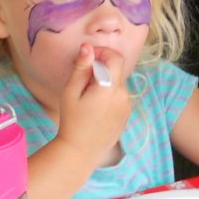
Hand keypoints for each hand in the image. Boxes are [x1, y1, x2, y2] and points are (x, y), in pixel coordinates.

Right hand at [55, 43, 131, 167]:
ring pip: (118, 83)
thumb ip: (81, 68)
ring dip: (105, 82)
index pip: (115, 58)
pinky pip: (120, 96)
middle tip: (83, 78)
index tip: (89, 58)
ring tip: (88, 96)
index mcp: (109, 88)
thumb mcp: (71, 92)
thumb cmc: (72, 121)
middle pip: (116, 70)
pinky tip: (95, 107)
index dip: (102, 52)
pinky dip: (109, 94)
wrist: (81, 151)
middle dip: (102, 68)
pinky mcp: (126, 114)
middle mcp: (123, 95)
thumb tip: (87, 47)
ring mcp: (127, 106)